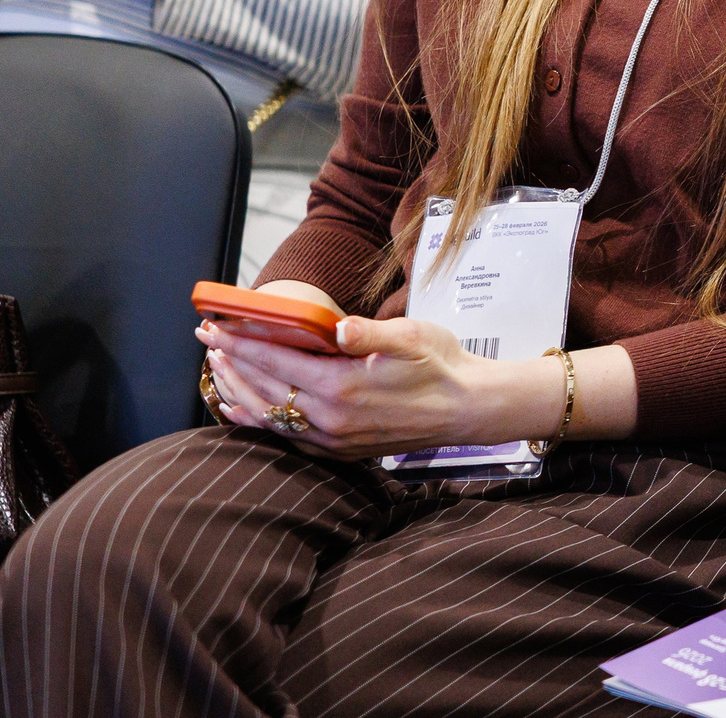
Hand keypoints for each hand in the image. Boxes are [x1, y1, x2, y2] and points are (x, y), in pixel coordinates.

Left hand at [199, 314, 555, 461]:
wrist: (468, 408)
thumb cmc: (441, 366)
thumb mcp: (411, 337)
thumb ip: (370, 333)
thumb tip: (339, 328)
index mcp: (344, 386)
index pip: (277, 360)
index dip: (243, 342)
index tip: (217, 326)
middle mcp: (330, 418)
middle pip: (264, 388)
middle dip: (231, 362)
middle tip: (207, 339)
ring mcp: (332, 439)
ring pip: (268, 416)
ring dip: (237, 391)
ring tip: (217, 369)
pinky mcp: (339, 450)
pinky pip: (285, 437)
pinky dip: (257, 421)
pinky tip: (243, 409)